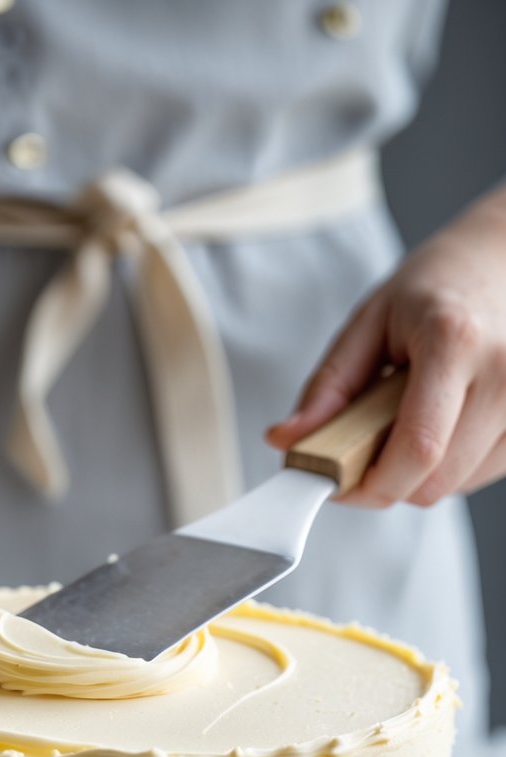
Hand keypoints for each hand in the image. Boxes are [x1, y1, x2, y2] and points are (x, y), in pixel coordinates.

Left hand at [266, 188, 505, 506]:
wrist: (505, 257)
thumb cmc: (437, 286)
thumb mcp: (370, 321)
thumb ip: (328, 387)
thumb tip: (287, 440)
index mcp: (454, 342)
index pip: (416, 449)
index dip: (370, 485)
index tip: (337, 484)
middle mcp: (505, 373)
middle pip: (437, 481)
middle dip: (389, 481)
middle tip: (366, 447)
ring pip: (460, 485)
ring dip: (422, 473)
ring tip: (414, 417)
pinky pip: (485, 473)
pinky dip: (454, 464)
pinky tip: (447, 420)